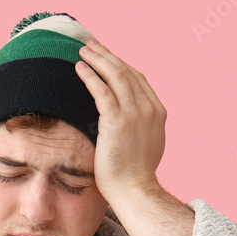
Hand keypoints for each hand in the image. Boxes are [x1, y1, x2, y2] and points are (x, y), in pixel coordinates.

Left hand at [74, 38, 166, 200]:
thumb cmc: (135, 174)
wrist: (134, 190)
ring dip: (98, 59)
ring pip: (115, 76)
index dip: (121, 64)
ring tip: (83, 51)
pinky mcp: (117, 121)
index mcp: (158, 112)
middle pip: (127, 72)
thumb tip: (128, 119)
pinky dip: (90, 76)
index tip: (107, 56)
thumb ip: (141, 126)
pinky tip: (79, 68)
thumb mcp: (146, 144)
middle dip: (108, 56)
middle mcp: (149, 109)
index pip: (138, 79)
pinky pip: (101, 91)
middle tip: (91, 45)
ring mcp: (135, 114)